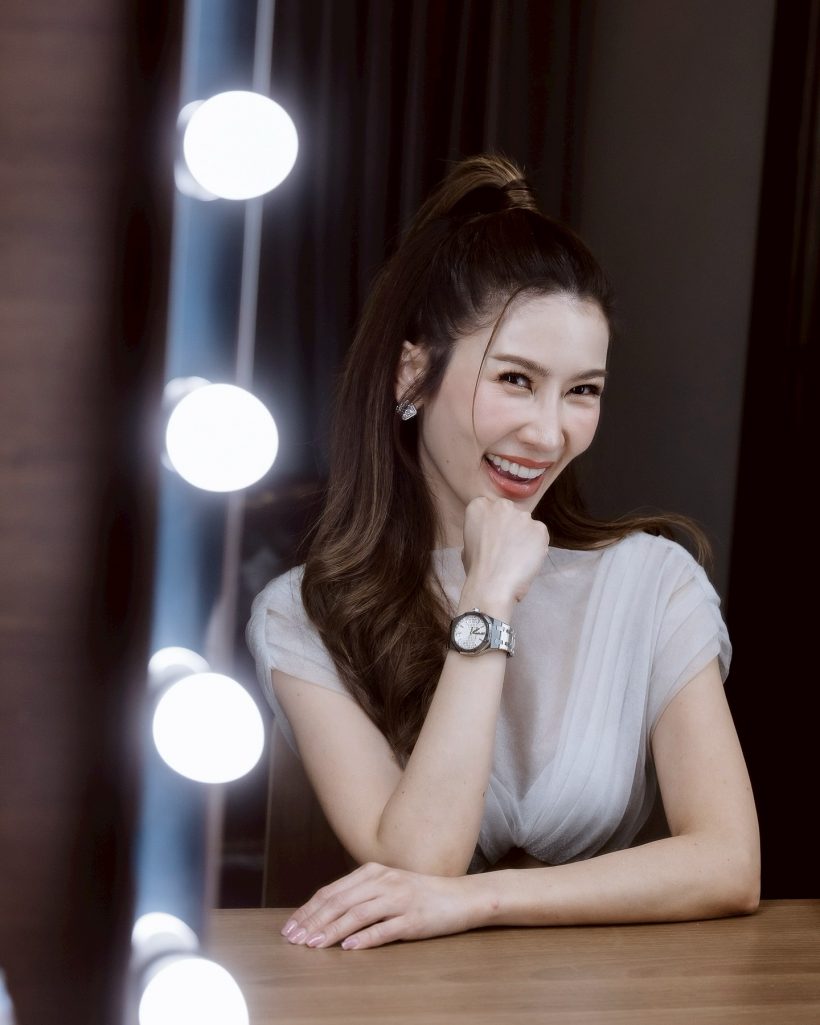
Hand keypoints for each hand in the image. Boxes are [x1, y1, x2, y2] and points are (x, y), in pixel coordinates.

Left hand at [280, 862, 483, 949]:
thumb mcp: (387, 886)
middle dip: (313, 922)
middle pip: (340, 902)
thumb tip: (325, 912)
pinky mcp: (414, 919)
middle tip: (294, 940)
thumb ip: (361, 894)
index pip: (332, 891)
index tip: (290, 927)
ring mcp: (399, 899)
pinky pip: (385, 928)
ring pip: (357, 914)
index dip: (309, 910)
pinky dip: (365, 938)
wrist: (460, 897)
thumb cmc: (420, 894)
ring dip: (332, 930)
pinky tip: (349, 948)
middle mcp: (384, 882)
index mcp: (373, 872)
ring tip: (314, 945)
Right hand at [461, 496, 548, 606]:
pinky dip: (537, 545)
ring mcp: (522, 515)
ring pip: (526, 524)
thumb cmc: (476, 569)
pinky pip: (540, 534)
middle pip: (510, 513)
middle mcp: (501, 505)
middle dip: (510, 527)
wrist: (492, 585)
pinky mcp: (539, 528)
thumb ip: (481, 532)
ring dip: (524, 536)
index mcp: (479, 506)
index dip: (494, 525)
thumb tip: (491, 537)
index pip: (491, 509)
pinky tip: (527, 559)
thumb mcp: (467, 544)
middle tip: (506, 548)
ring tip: (517, 557)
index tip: (494, 539)